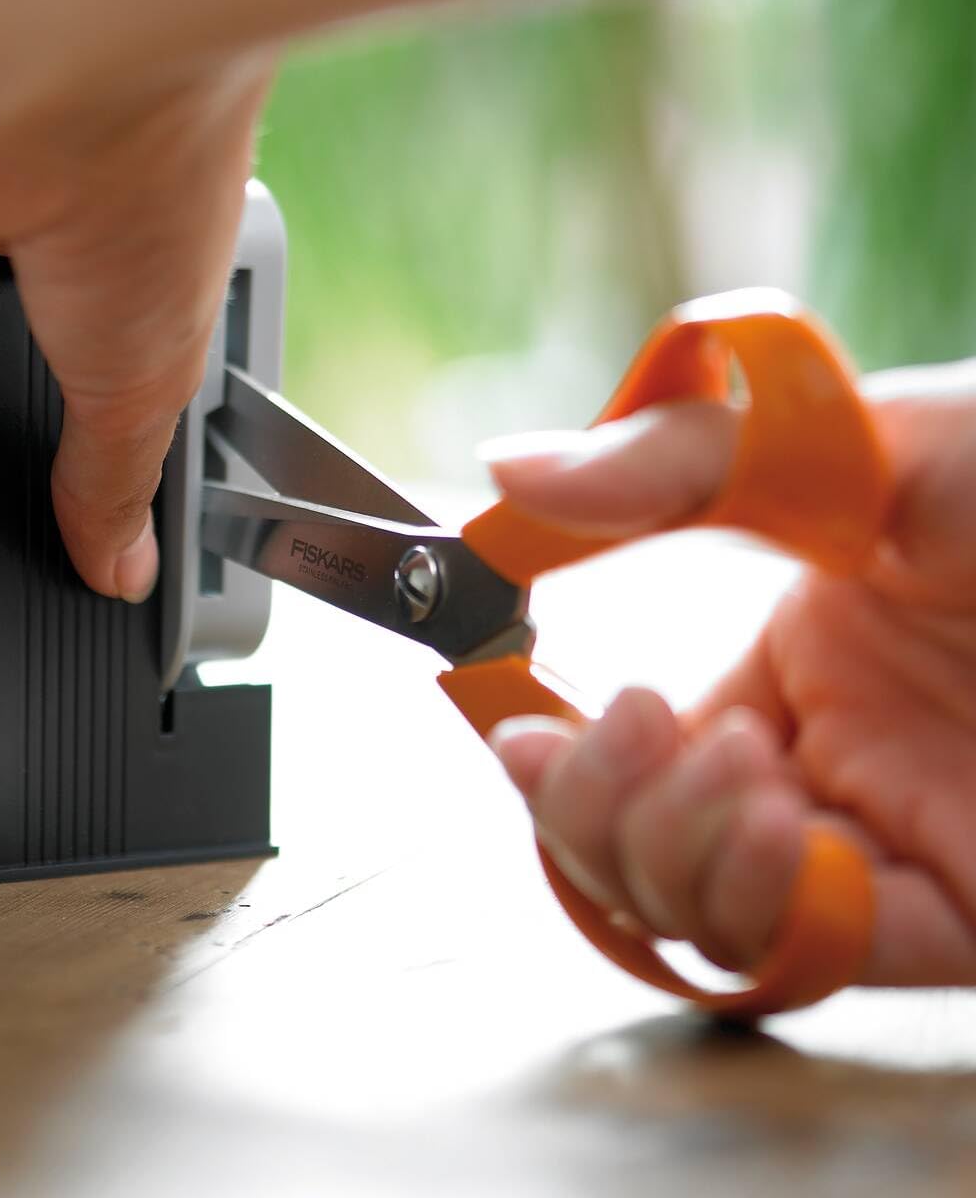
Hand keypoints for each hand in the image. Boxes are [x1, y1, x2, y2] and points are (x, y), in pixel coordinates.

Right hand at [484, 361, 975, 985]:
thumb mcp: (848, 449)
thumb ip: (673, 464)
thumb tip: (505, 470)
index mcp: (792, 669)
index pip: (633, 752)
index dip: (559, 763)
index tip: (521, 732)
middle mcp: (831, 768)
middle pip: (648, 856)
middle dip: (604, 817)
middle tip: (635, 732)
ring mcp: (898, 842)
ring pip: (719, 921)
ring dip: (686, 858)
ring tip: (740, 773)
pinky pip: (836, 955)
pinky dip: (779, 907)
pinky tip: (791, 827)